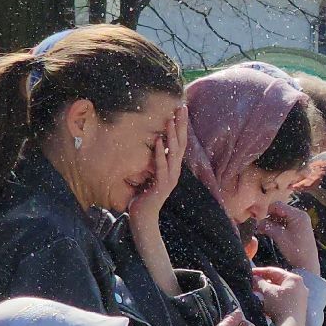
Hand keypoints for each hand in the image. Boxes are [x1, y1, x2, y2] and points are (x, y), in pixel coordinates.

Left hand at [126, 103, 186, 235]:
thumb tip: (153, 144)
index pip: (180, 142)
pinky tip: (158, 140)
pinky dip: (160, 153)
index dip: (182, 126)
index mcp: (173, 167)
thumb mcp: (150, 174)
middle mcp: (175, 171)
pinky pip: (161, 166)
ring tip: (170, 119)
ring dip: (172, 136)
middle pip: (181, 144)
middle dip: (181, 125)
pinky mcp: (161, 185)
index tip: (182, 109)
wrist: (144, 218)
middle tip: (182, 107)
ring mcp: (170, 178)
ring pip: (173, 153)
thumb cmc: (144, 196)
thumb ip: (154, 161)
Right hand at [252, 265, 308, 324]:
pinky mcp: (299, 305)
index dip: (260, 271)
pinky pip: (284, 298)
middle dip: (264, 282)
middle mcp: (300, 285)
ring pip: (281, 289)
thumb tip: (254, 278)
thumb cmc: (281, 306)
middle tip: (252, 283)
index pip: (274, 271)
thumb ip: (260, 283)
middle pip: (278, 280)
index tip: (250, 272)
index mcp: (293, 278)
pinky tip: (266, 301)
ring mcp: (300, 296)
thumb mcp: (268, 292)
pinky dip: (274, 297)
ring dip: (268, 290)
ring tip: (257, 292)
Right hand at [258, 202, 320, 273]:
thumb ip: (267, 226)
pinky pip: (286, 222)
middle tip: (261, 227)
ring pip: (281, 216)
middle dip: (269, 218)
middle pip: (279, 210)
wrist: (307, 264)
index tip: (259, 221)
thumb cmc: (296, 251)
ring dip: (273, 222)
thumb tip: (257, 222)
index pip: (277, 205)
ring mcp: (301, 221)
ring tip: (264, 231)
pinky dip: (278, 226)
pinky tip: (272, 233)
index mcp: (298, 215)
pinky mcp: (299, 227)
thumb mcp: (279, 237)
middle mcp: (300, 215)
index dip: (267, 212)